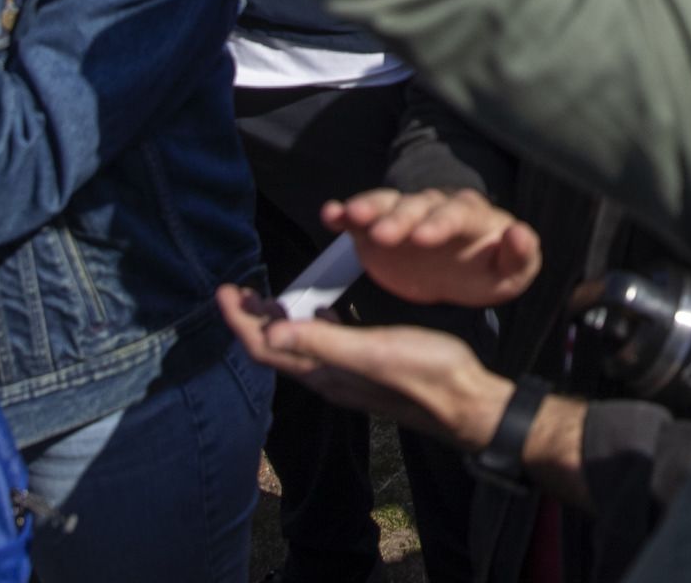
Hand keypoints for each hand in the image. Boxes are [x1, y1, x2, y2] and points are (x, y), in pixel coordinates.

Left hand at [217, 286, 514, 454]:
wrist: (466, 402)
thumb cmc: (425, 373)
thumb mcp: (372, 351)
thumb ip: (322, 343)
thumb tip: (268, 336)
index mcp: (325, 373)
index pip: (266, 349)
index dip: (240, 322)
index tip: (224, 290)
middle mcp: (328, 377)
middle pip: (276, 349)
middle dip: (252, 320)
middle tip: (238, 289)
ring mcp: (347, 376)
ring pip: (298, 348)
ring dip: (278, 323)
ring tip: (267, 298)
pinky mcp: (366, 369)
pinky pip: (323, 347)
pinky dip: (310, 327)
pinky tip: (318, 313)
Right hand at [322, 187, 541, 308]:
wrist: (460, 273)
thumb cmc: (489, 269)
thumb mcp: (512, 272)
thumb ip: (521, 254)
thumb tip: (518, 233)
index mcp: (470, 216)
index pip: (455, 215)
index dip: (440, 224)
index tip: (424, 238)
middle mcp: (434, 208)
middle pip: (415, 208)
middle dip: (399, 219)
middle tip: (383, 235)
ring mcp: (404, 215)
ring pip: (386, 205)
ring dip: (368, 208)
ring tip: (350, 215)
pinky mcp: (377, 228)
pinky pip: (360, 217)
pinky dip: (344, 213)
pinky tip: (331, 215)